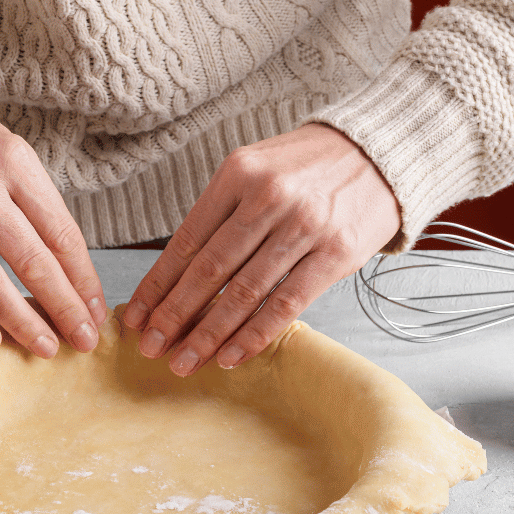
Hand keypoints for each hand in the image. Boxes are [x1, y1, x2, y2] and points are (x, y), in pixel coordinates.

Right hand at [0, 94, 105, 356]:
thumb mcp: (8, 151)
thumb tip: (68, 267)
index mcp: (12, 162)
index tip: (95, 308)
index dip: (82, 277)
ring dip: (21, 320)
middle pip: (30, 259)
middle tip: (82, 340)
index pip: (59, 231)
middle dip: (62, 306)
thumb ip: (35, 202)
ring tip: (44, 346)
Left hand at [121, 124, 400, 375]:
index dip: (158, 283)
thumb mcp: (256, 169)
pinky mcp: (335, 253)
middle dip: (174, 314)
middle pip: (210, 268)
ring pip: (244, 291)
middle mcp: (268, 196)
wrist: (377, 152)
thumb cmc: (305, 167)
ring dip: (209, 333)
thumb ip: (223, 213)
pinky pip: (286, 303)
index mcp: (238, 173)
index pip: (187, 238)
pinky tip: (231, 356)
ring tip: (184, 361)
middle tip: (150, 348)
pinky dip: (254, 334)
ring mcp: (304, 225)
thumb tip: (177, 275)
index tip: (136, 317)